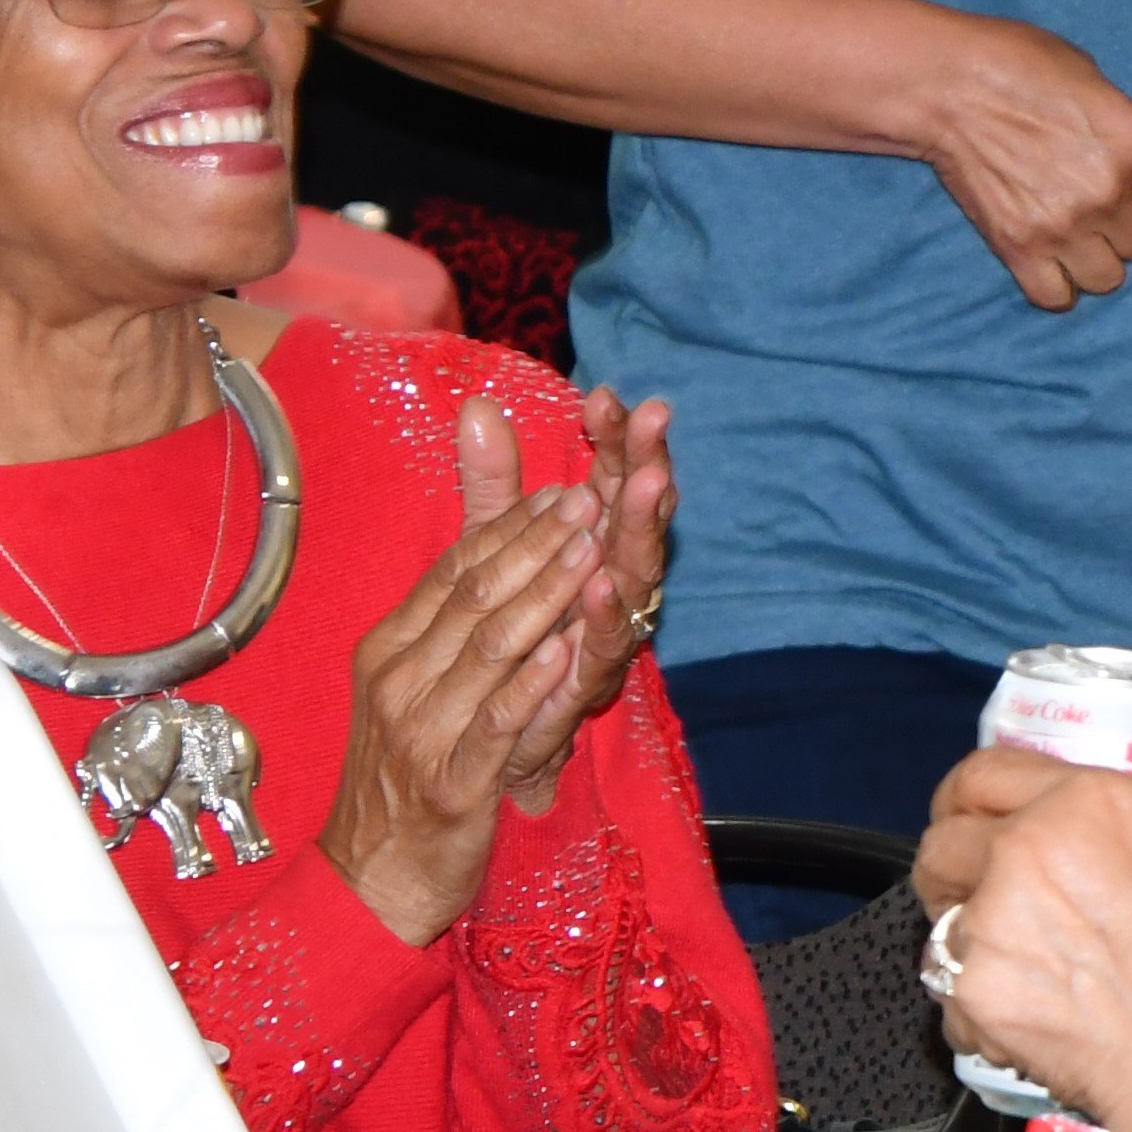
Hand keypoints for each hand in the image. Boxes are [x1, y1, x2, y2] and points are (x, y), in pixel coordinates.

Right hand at [318, 449, 603, 946]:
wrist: (372, 879)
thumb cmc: (401, 777)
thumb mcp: (411, 687)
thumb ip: (449, 617)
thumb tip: (484, 547)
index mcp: (388, 649)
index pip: (453, 569)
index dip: (509, 525)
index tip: (561, 488)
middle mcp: (399, 681)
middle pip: (474, 595)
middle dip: (537, 543)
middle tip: (589, 501)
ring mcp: (422, 733)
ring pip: (490, 647)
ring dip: (545, 594)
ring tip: (590, 551)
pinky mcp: (453, 784)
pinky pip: (497, 721)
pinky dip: (533, 683)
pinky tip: (567, 648)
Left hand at [465, 387, 673, 799]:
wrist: (490, 738)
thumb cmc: (503, 633)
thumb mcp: (494, 548)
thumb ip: (494, 482)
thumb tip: (477, 403)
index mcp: (594, 538)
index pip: (615, 473)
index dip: (615, 434)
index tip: (605, 393)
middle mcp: (612, 577)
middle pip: (639, 511)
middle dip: (646, 461)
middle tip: (653, 417)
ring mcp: (607, 628)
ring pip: (636, 571)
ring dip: (642, 525)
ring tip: (646, 482)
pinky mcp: (587, 682)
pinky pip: (606, 645)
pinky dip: (608, 615)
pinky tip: (604, 584)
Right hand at [919, 19, 1131, 309]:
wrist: (945, 84)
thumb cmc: (1018, 64)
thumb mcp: (1092, 78)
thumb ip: (1121, 128)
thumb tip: (1131, 160)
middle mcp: (1108, 190)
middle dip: (1123, 223)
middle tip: (1093, 201)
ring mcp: (1064, 225)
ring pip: (1109, 277)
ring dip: (1094, 257)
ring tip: (1072, 233)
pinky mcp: (1019, 249)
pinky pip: (1057, 296)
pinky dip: (1055, 283)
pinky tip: (1048, 259)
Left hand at [922, 760, 1131, 1131]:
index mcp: (1091, 804)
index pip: (987, 771)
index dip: (976, 793)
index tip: (978, 811)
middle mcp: (1027, 850)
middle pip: (942, 837)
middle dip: (956, 859)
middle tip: (986, 883)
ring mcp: (992, 926)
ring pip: (936, 913)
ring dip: (961, 927)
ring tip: (1006, 954)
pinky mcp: (976, 998)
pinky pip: (948, 988)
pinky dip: (972, 1002)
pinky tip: (1021, 1015)